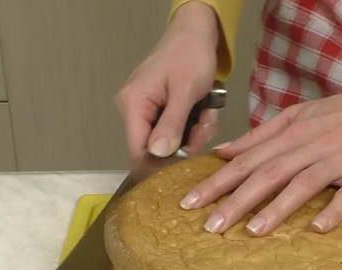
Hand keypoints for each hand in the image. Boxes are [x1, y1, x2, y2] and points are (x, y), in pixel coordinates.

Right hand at [115, 1, 218, 162]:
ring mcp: (148, 111)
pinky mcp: (161, 111)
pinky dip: (195, 125)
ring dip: (195, 133)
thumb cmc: (190, 56)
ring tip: (207, 113)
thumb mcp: (185, 91)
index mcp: (133, 105)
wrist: (196, 33)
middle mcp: (135, 111)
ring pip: (171, 142)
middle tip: (205, 125)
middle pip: (157, 149)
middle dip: (187, 143)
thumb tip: (158, 154)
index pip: (138, 151)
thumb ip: (172, 123)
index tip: (187, 164)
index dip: (160, 165)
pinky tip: (205, 111)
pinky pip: (177, 130)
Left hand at [180, 63, 341, 235]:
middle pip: (267, 174)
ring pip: (302, 184)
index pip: (246, 161)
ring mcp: (339, 160)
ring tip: (252, 231)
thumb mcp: (298, 116)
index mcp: (291, 134)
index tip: (189, 202)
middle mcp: (310, 146)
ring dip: (277, 207)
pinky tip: (318, 229)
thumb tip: (224, 151)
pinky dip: (334, 210)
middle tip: (210, 226)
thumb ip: (261, 134)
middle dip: (236, 200)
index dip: (217, 182)